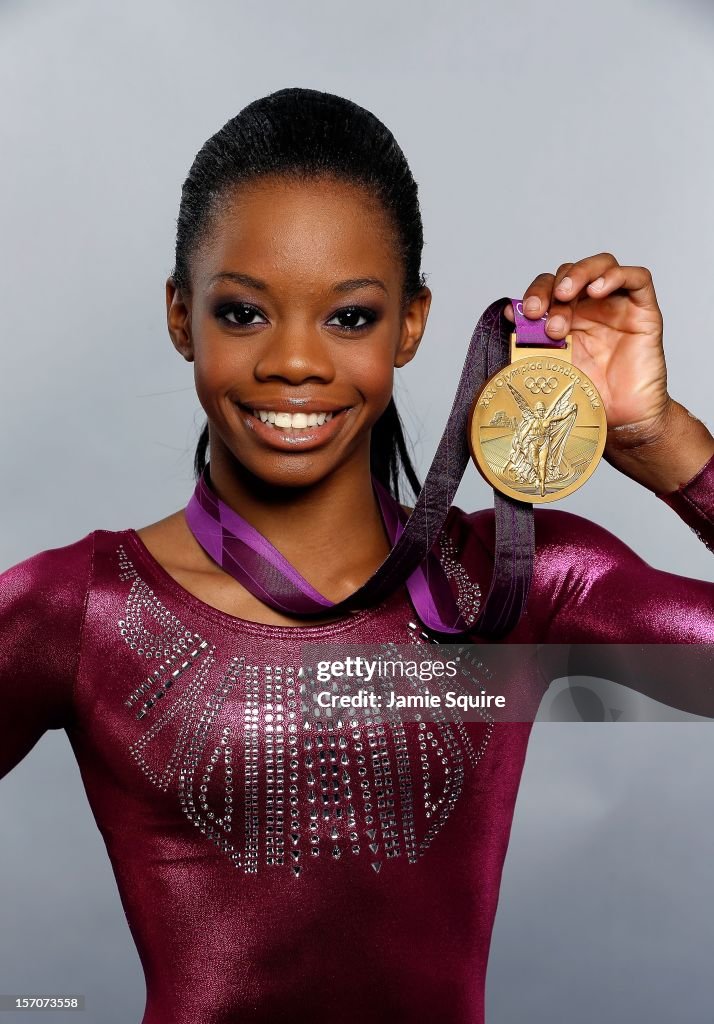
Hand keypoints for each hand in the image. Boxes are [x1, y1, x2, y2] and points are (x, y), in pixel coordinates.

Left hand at [503, 253, 668, 434]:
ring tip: (564, 295)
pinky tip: (598, 290)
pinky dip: (615, 276)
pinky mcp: (644, 312)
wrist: (623, 420)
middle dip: (550, 289)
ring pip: (602, 264)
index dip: (534, 293)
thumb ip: (532, 342)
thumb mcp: (551, 367)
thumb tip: (509, 314)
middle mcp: (591, 307)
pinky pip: (637, 278)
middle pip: (570, 273)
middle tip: (541, 313)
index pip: (548, 288)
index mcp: (566, 317)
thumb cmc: (589, 395)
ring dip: (579, 274)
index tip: (523, 314)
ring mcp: (618, 306)